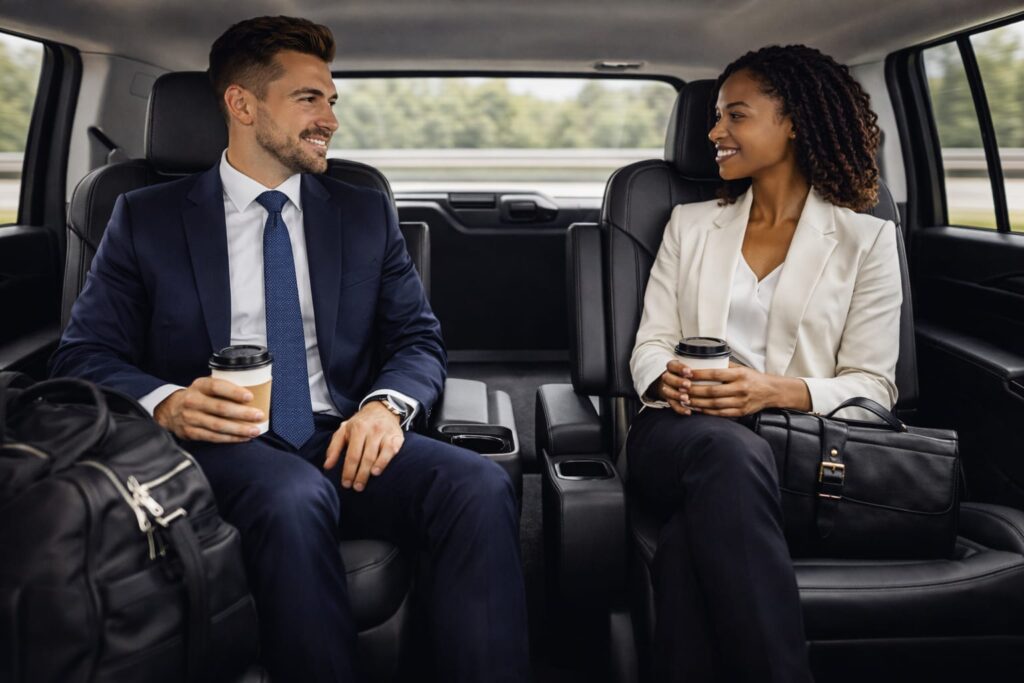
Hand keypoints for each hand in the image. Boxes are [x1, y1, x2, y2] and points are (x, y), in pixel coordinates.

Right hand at [154, 377, 264, 442]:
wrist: (170, 410)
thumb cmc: (198, 396)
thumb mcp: (206, 386)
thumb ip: (224, 386)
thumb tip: (256, 389)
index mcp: (199, 385)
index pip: (216, 386)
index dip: (234, 392)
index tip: (250, 397)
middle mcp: (193, 401)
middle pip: (220, 408)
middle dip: (242, 413)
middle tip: (259, 416)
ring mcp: (190, 418)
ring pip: (218, 425)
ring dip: (239, 429)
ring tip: (255, 430)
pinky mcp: (190, 433)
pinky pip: (213, 437)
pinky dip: (230, 438)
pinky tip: (243, 438)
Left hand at [323, 401, 404, 491]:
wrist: (381, 408)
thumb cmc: (360, 423)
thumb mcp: (344, 430)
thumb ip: (334, 448)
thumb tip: (327, 466)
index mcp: (357, 428)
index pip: (352, 455)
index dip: (348, 471)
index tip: (346, 484)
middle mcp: (372, 430)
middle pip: (365, 457)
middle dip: (360, 475)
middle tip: (356, 488)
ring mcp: (385, 433)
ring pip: (378, 455)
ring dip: (370, 470)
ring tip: (365, 483)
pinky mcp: (396, 437)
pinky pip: (391, 451)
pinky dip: (385, 462)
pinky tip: (378, 471)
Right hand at [647, 360, 693, 415]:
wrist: (671, 382)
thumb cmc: (685, 373)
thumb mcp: (688, 367)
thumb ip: (698, 368)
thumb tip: (715, 368)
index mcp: (672, 367)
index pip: (672, 365)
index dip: (680, 368)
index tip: (689, 371)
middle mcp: (667, 377)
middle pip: (668, 378)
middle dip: (678, 382)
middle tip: (688, 384)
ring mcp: (667, 389)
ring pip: (668, 392)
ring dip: (677, 395)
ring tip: (686, 398)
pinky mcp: (669, 400)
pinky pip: (673, 405)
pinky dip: (680, 409)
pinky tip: (688, 412)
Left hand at [687, 367, 809, 415]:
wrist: (772, 391)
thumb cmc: (752, 378)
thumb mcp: (741, 368)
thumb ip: (724, 366)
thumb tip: (703, 361)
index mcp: (739, 375)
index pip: (715, 374)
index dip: (699, 375)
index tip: (687, 373)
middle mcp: (740, 388)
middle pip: (712, 391)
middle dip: (694, 391)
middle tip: (681, 389)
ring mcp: (741, 402)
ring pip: (714, 404)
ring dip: (697, 402)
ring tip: (685, 400)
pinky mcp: (741, 412)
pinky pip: (720, 413)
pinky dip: (706, 412)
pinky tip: (696, 408)